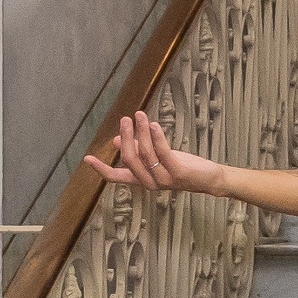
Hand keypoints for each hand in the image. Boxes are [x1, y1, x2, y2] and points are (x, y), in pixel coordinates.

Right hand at [83, 111, 223, 195]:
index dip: (101, 168)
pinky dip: (157, 137)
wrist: (210, 179)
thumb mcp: (156, 159)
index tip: (88, 158)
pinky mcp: (178, 173)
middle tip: (125, 119)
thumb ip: (137, 151)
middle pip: (129, 159)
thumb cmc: (182, 167)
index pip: (116, 177)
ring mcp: (163, 179)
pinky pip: (163, 153)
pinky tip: (153, 124)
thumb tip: (116, 141)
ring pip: (145, 154)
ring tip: (139, 115)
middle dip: (126, 137)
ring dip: (141, 132)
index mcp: (141, 180)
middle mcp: (150, 182)